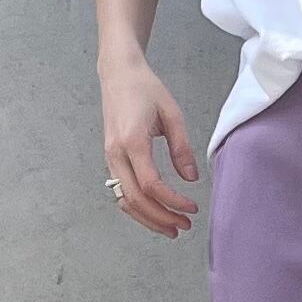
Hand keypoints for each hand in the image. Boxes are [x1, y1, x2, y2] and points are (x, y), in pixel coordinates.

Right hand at [99, 59, 199, 236]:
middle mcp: (116, 153)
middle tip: (184, 226)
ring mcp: (109, 157)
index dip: (172, 201)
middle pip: (135, 199)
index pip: (151, 185)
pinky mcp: (110, 158)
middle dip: (160, 218)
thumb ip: (182, 148)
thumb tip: (191, 178)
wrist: (119, 74)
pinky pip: (120, 190)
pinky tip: (154, 212)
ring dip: (147, 217)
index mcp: (132, 142)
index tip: (191, 208)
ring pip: (124, 200)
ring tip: (171, 227)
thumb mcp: (172, 115)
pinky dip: (136, 207)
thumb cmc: (145, 89)